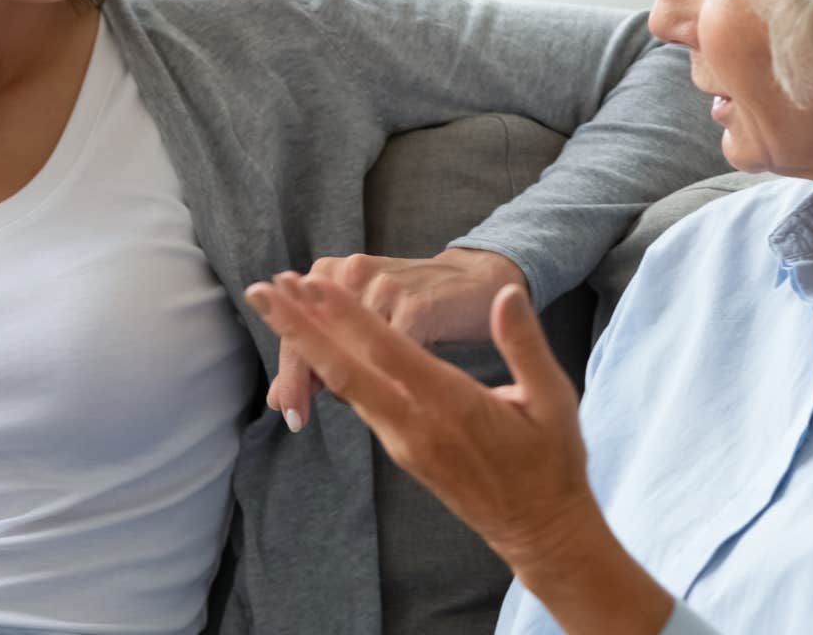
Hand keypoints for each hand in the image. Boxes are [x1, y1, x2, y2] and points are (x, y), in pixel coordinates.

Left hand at [247, 272, 588, 565]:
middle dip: (297, 328)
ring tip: (276, 307)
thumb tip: (505, 294)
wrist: (539, 531)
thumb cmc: (552, 461)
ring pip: (345, 386)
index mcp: (452, 405)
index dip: (344, 315)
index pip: (386, 351)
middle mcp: (415, 425)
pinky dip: (329, 369)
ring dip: (306, 345)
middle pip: (343, 370)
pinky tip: (312, 347)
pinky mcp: (401, 450)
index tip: (308, 283)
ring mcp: (403, 441)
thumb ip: (524, 344)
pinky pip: (358, 402)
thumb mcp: (553, 399)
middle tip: (259, 290)